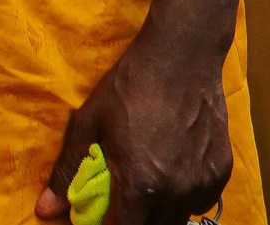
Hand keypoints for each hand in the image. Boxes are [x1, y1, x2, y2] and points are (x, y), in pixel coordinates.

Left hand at [39, 30, 232, 224]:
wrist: (181, 60)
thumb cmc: (128, 88)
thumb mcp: (88, 123)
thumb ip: (68, 171)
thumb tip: (46, 210)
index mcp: (141, 183)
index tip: (98, 219)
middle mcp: (176, 191)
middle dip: (135, 222)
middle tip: (120, 203)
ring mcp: (203, 183)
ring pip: (181, 218)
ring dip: (160, 212)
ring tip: (145, 186)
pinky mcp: (222, 172)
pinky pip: (202, 202)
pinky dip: (185, 198)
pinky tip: (170, 175)